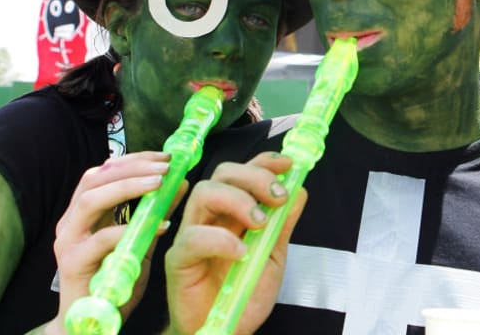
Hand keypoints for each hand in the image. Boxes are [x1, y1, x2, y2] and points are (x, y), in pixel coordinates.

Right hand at [47, 151, 184, 333]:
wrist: (92, 326)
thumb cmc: (116, 282)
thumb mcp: (142, 241)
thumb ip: (157, 213)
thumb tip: (182, 182)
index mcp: (84, 212)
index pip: (104, 172)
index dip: (134, 159)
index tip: (165, 156)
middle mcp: (71, 222)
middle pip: (95, 179)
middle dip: (132, 167)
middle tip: (165, 166)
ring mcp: (68, 243)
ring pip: (90, 201)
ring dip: (127, 187)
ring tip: (159, 184)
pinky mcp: (72, 265)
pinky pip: (99, 240)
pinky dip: (129, 229)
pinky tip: (159, 228)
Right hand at [164, 152, 306, 334]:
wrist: (228, 329)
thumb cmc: (245, 292)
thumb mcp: (273, 255)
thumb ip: (284, 223)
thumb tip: (299, 190)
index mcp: (232, 210)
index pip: (242, 171)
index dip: (263, 161)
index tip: (287, 165)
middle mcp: (210, 216)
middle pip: (223, 173)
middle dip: (254, 177)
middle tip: (278, 197)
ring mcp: (192, 234)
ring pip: (204, 194)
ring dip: (238, 200)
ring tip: (261, 223)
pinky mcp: (179, 259)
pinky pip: (193, 237)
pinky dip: (222, 239)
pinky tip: (242, 253)